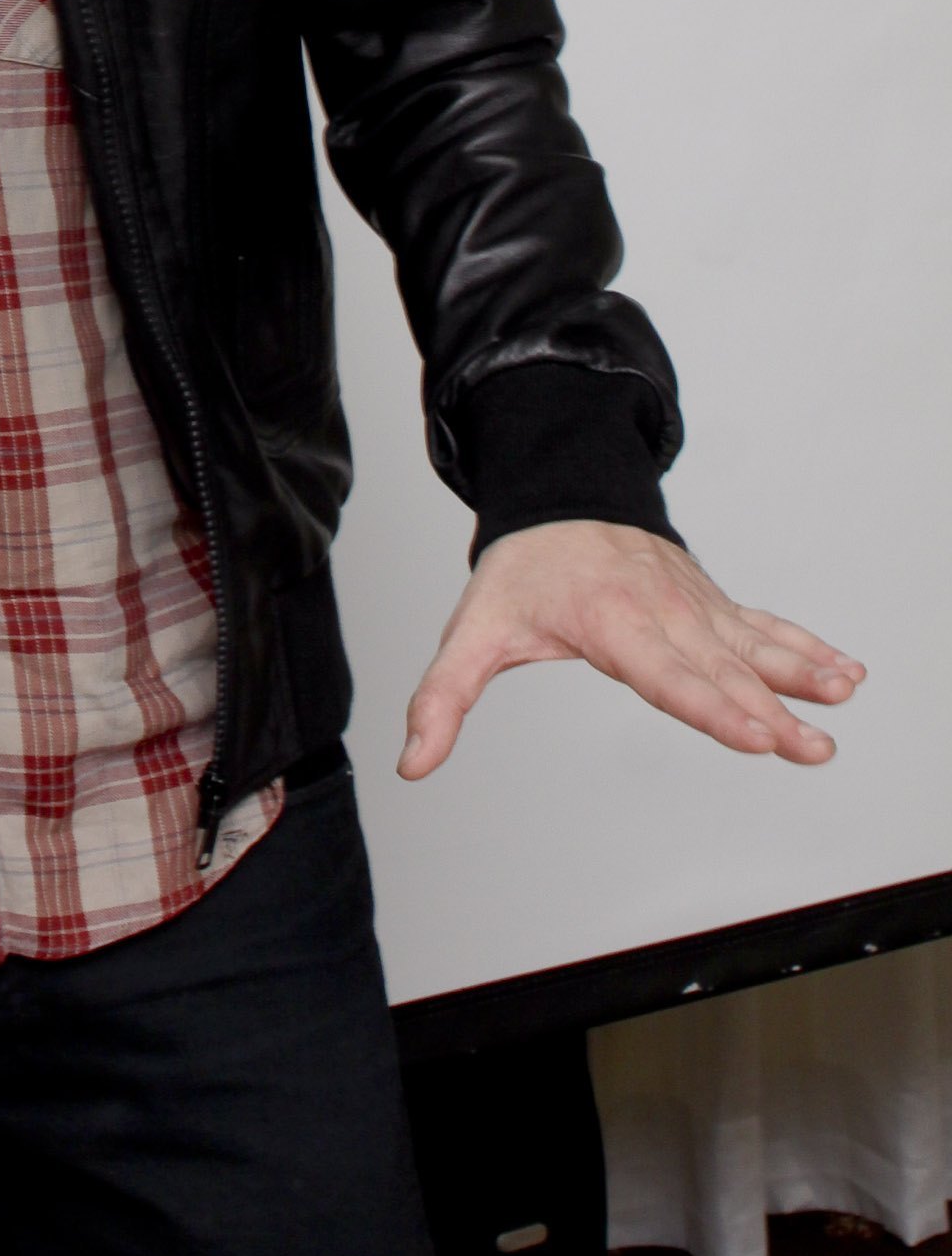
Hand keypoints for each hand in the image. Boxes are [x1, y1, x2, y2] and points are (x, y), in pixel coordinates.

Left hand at [400, 521, 863, 780]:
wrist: (559, 493)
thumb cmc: (522, 569)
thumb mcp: (473, 630)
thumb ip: (443, 698)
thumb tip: (413, 761)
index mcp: (608, 620)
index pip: (663, 673)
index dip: (709, 705)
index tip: (753, 733)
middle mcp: (661, 611)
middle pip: (718, 670)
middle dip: (768, 710)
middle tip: (809, 748)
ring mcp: (692, 605)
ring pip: (750, 646)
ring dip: (800, 675)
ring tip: (841, 700)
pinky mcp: (710, 603)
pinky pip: (763, 627)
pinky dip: (805, 648)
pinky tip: (843, 673)